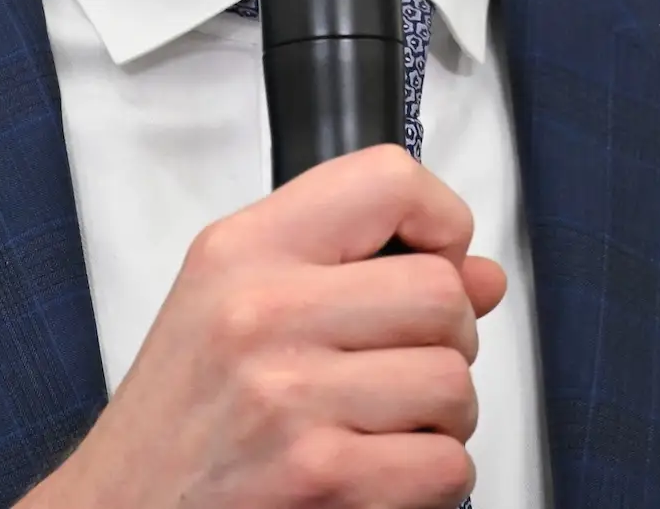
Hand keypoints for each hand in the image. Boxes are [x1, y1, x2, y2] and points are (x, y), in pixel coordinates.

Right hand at [24, 144, 505, 508]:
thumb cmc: (179, 421)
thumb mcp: (234, 305)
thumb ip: (355, 271)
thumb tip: (480, 274)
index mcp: (242, 252)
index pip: (386, 181)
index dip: (439, 220)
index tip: (437, 256)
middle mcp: (261, 312)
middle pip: (442, 293)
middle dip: (448, 341)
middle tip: (403, 366)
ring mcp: (289, 396)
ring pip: (455, 384)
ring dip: (440, 419)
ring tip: (382, 426)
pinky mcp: (318, 475)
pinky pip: (445, 464)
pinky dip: (430, 480)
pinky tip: (377, 474)